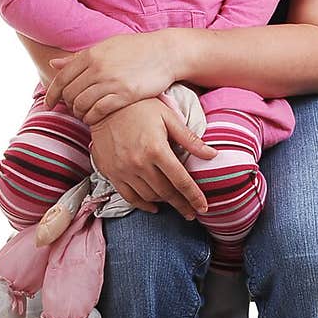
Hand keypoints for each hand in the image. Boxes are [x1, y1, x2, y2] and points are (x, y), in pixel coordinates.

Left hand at [44, 31, 184, 122]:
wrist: (166, 53)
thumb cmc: (136, 49)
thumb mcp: (106, 46)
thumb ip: (79, 57)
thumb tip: (53, 63)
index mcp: (91, 54)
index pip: (61, 78)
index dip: (51, 94)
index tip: (49, 103)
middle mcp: (97, 68)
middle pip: (70, 93)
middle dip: (67, 105)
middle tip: (73, 109)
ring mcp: (111, 82)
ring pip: (82, 104)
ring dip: (79, 113)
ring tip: (84, 114)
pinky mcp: (125, 95)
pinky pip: (98, 111)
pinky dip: (92, 118)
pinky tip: (95, 118)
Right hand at [89, 99, 215, 218]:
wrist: (104, 105)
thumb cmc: (140, 107)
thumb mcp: (168, 117)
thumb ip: (190, 139)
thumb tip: (213, 155)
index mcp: (157, 149)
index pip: (181, 181)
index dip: (194, 197)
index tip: (204, 208)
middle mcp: (139, 163)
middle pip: (166, 192)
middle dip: (182, 204)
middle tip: (192, 212)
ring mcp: (123, 170)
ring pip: (149, 196)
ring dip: (164, 203)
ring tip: (175, 203)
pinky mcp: (111, 172)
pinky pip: (129, 196)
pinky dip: (142, 204)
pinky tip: (153, 206)